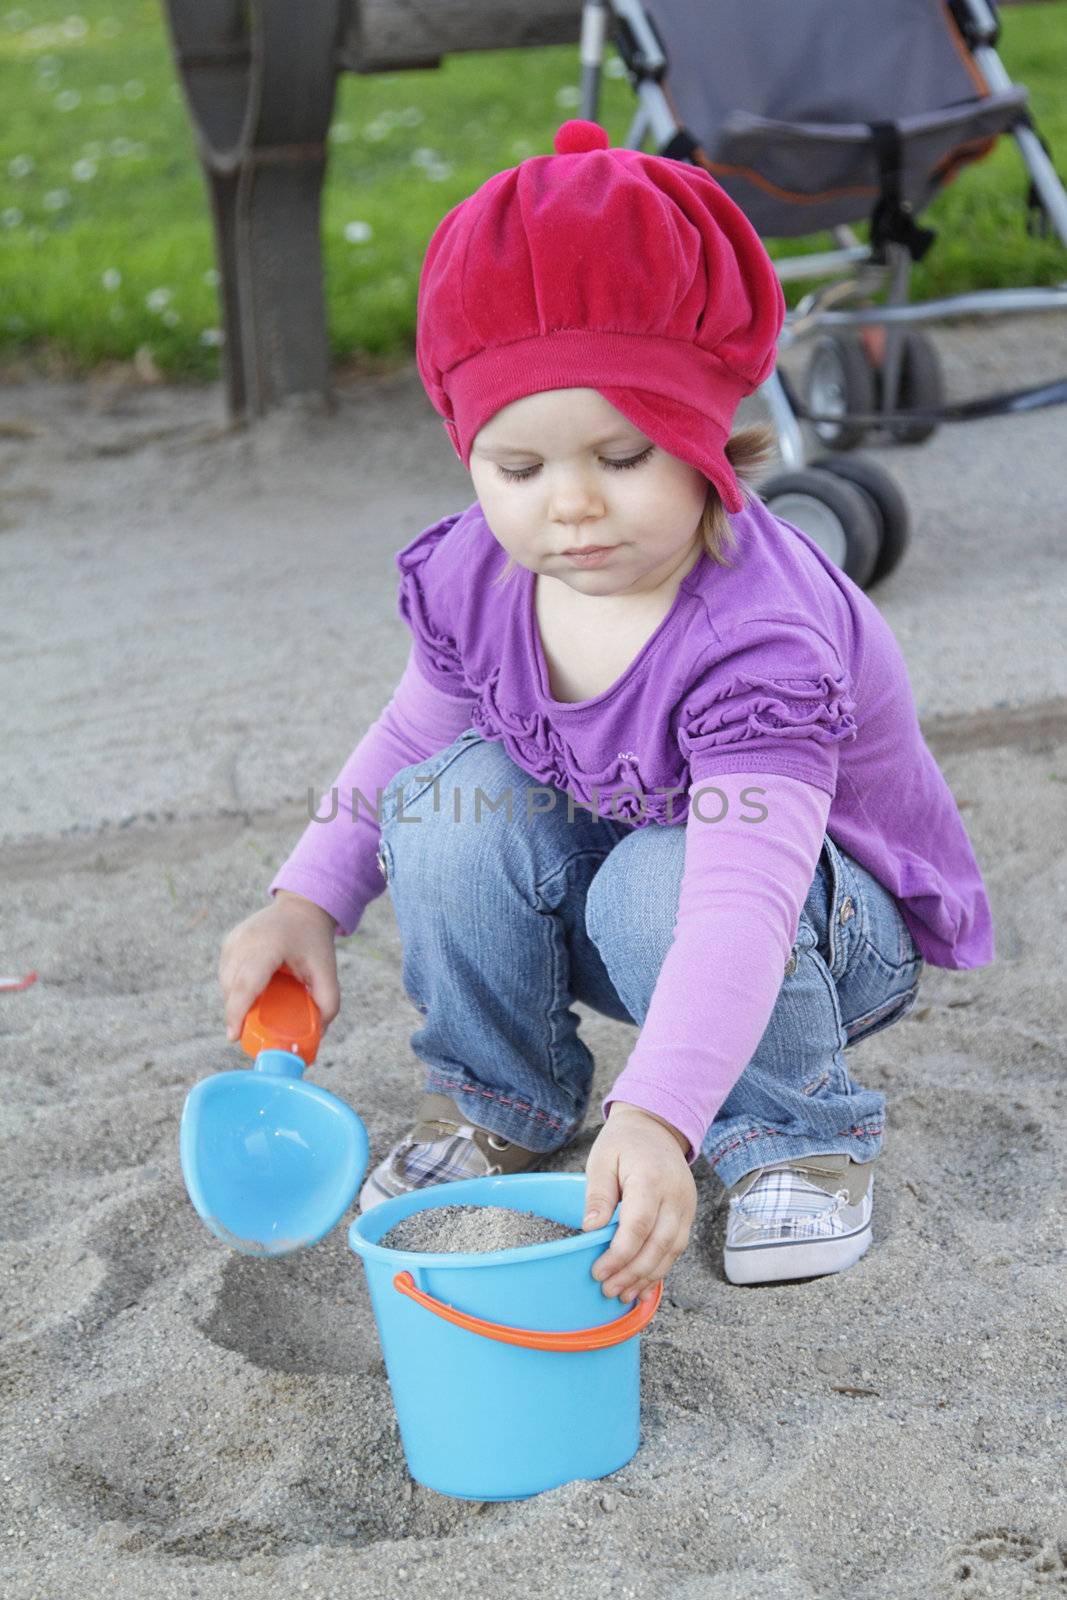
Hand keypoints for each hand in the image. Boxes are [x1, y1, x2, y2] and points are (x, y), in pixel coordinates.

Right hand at [219, 892, 339, 1043]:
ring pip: (226, 982)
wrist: (302, 906)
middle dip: (238, 1013)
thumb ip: (328, 1002)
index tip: (233, 1036)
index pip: (247, 983)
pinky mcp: (229, 942)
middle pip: (233, 987)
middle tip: (250, 1033)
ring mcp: (233, 940)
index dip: (237, 1011)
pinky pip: (226, 973)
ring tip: (256, 1009)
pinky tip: (253, 992)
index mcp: (268, 945)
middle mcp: (245, 940)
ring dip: (236, 1001)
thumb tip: (318, 1033)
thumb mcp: (327, 970)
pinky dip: (235, 988)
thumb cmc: (314, 940)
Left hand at [580, 1102, 696, 1305]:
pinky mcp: (688, 1213)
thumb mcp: (602, 1160)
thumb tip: (590, 1229)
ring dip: (648, 1277)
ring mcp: (686, 1205)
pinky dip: (661, 1268)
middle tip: (608, 1290)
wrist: (656, 1127)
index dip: (619, 1254)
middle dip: (632, 1273)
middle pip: (658, 1244)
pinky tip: (643, 1284)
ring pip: (672, 1251)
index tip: (599, 1271)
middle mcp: (674, 1195)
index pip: (639, 1225)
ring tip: (623, 1294)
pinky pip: (678, 1247)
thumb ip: (598, 1194)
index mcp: (650, 1178)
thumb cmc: (624, 1143)